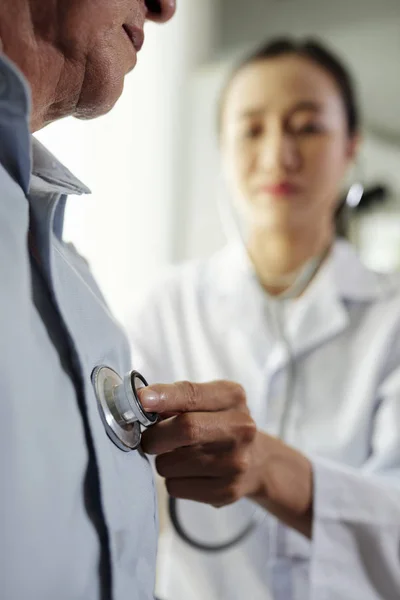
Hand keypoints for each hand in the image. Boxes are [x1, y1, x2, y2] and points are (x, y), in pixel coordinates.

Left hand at [140, 381, 260, 506]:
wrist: (258, 461)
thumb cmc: (219, 424)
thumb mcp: (208, 401)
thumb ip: (176, 399)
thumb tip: (139, 401)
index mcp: (232, 397)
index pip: (192, 394)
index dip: (164, 396)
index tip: (141, 399)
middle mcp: (241, 427)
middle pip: (184, 429)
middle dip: (155, 436)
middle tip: (149, 439)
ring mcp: (236, 462)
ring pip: (171, 463)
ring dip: (163, 460)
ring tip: (178, 455)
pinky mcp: (227, 491)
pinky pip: (175, 487)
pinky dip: (172, 480)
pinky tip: (188, 473)